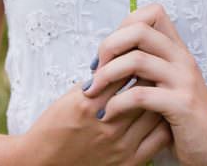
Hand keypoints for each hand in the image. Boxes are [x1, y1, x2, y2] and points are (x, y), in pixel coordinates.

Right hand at [16, 68, 172, 165]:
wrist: (43, 164)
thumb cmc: (54, 129)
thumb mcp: (69, 97)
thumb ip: (96, 81)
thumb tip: (120, 62)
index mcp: (89, 103)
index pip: (124, 71)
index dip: (137, 59)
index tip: (143, 53)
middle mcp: (105, 124)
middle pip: (143, 89)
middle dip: (152, 75)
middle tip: (157, 67)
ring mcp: (118, 145)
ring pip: (154, 111)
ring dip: (159, 97)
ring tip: (161, 88)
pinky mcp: (127, 162)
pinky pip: (158, 137)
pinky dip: (162, 122)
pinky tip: (160, 113)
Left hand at [82, 2, 206, 165]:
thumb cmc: (182, 117)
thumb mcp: (166, 84)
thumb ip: (147, 67)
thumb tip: (109, 56)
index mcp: (177, 50)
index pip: (151, 14)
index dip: (123, 27)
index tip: (107, 54)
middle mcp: (182, 58)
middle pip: (139, 30)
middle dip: (109, 47)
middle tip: (95, 70)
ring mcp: (183, 79)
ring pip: (137, 60)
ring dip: (107, 75)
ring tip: (93, 92)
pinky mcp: (181, 104)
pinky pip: (140, 95)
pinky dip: (117, 103)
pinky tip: (107, 113)